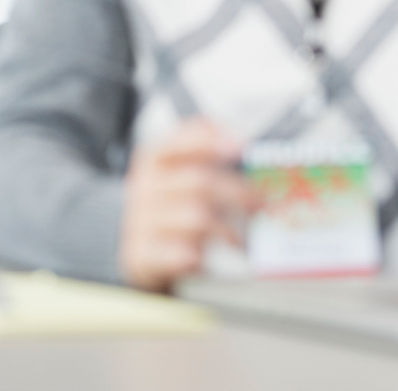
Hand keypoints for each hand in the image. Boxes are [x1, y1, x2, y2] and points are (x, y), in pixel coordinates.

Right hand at [118, 120, 258, 292]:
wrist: (136, 246)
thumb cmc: (170, 206)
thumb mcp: (179, 173)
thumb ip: (205, 153)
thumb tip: (239, 138)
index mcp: (154, 160)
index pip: (177, 142)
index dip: (209, 141)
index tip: (240, 145)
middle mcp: (145, 187)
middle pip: (199, 183)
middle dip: (238, 193)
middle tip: (261, 204)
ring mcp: (141, 221)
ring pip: (195, 220)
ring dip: (227, 231)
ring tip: (241, 240)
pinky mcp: (141, 254)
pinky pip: (178, 255)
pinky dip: (197, 258)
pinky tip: (206, 259)